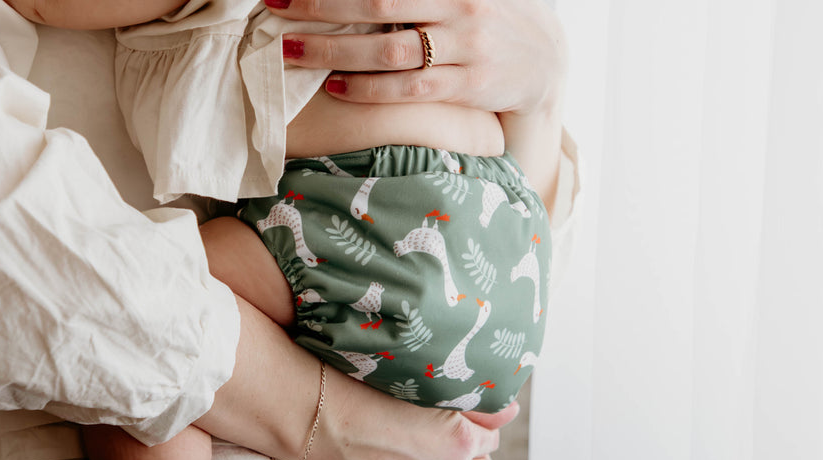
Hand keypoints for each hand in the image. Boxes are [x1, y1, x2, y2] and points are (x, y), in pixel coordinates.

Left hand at [268, 0, 566, 113]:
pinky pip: (410, 89)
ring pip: (389, 51)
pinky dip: (370, 88)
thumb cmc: (489, 15)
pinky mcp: (469, 87)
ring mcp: (466, 49)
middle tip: (276, 6)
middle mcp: (460, 8)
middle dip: (322, 6)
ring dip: (335, 50)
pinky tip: (336, 85)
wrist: (546, 59)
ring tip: (291, 49)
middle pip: (378, 3)